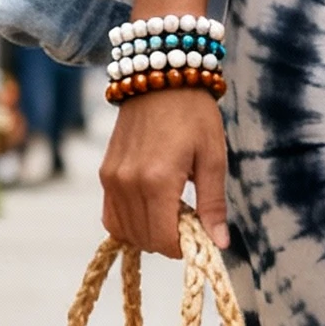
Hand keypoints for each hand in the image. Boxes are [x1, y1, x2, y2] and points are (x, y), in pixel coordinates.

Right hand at [99, 91, 228, 256]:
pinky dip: (129, 222)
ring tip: (170, 210)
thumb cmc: (194, 115)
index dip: (183, 247)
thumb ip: (213, 205)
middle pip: (144, 239)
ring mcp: (112, 179)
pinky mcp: (105, 173)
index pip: (163, 239)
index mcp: (158, 180)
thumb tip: (219, 243)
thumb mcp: (213, 158)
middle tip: (188, 219)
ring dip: (148, 233)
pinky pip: (111, 216)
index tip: (197, 234)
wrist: (161, 78)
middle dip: (168, 240)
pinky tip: (150, 208)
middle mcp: (128, 183)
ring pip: (124, 231)